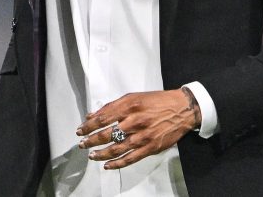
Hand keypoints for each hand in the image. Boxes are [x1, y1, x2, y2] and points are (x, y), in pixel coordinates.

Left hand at [75, 90, 197, 169]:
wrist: (182, 109)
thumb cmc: (156, 101)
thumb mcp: (133, 97)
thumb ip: (112, 106)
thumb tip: (92, 115)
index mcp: (129, 106)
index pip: (103, 118)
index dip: (89, 126)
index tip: (80, 130)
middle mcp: (135, 121)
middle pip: (108, 134)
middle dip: (91, 140)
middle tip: (82, 144)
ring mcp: (144, 136)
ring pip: (117, 148)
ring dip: (101, 153)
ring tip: (92, 155)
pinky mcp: (151, 148)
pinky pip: (131, 158)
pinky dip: (118, 164)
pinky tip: (108, 165)